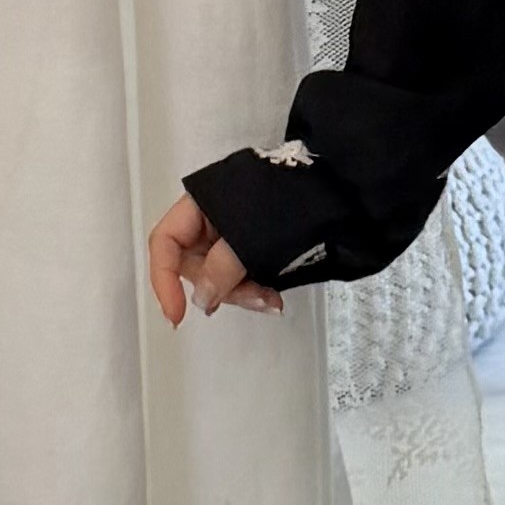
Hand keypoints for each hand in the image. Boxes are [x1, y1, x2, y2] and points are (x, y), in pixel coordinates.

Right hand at [148, 192, 279, 324]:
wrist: (341, 188)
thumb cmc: (291, 200)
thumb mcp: (250, 236)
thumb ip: (221, 269)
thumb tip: (201, 299)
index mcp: (199, 204)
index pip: (165, 244)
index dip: (164, 280)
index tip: (177, 316)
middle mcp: (209, 219)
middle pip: (195, 266)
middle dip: (221, 289)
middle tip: (254, 299)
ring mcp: (231, 234)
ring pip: (219, 276)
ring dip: (242, 293)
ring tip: (271, 301)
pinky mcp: (253, 247)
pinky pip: (241, 275)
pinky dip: (255, 288)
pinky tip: (274, 298)